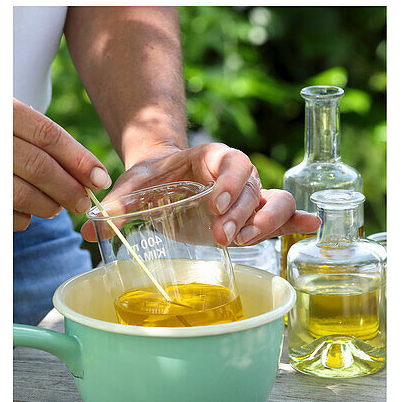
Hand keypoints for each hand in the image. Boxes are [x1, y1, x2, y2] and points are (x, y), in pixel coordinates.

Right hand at [14, 99, 111, 231]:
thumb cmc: (1, 136)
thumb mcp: (15, 124)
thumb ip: (45, 143)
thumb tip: (92, 176)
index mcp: (4, 111)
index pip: (48, 135)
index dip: (79, 159)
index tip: (100, 179)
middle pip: (39, 166)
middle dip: (69, 188)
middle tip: (84, 202)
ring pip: (22, 193)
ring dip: (48, 205)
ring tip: (57, 208)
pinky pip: (5, 213)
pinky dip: (23, 218)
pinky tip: (28, 213)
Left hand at [79, 142, 319, 246]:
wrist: (166, 177)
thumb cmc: (153, 178)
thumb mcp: (134, 185)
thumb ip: (116, 204)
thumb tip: (90, 227)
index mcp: (212, 157)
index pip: (232, 162)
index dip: (229, 182)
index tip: (215, 204)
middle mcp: (238, 174)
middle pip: (255, 188)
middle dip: (242, 213)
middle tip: (222, 237)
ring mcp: (249, 195)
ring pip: (274, 201)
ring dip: (266, 223)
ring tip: (244, 244)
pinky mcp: (253, 215)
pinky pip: (284, 214)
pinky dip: (299, 221)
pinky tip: (311, 228)